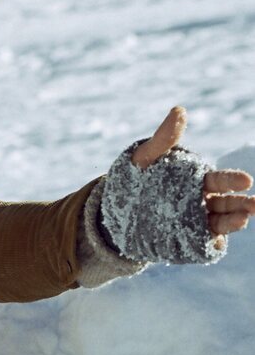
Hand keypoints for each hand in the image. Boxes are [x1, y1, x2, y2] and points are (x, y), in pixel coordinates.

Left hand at [133, 106, 254, 249]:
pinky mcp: (183, 241)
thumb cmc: (134, 178)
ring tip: (242, 220)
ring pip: (217, 224)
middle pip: (225, 204)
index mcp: (196, 182)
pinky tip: (217, 243)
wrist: (113, 210)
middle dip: (242, 204)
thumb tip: (179, 110)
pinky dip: (210, 243)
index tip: (246, 180)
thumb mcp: (145, 157)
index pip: (218, 181)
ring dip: (232, 222)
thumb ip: (164, 138)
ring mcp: (193, 223)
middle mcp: (200, 203)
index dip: (232, 181)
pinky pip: (199, 244)